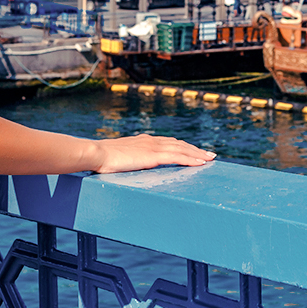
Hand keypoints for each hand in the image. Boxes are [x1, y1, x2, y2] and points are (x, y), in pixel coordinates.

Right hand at [89, 133, 216, 173]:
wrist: (96, 153)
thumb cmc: (102, 158)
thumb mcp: (120, 158)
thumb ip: (129, 160)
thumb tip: (130, 166)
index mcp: (144, 141)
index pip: (169, 142)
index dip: (183, 146)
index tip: (193, 151)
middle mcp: (151, 141)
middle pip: (179, 144)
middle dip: (195, 150)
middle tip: (209, 155)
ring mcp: (152, 147)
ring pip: (182, 149)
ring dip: (197, 154)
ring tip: (210, 159)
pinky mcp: (153, 156)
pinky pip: (177, 157)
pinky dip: (190, 159)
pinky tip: (200, 164)